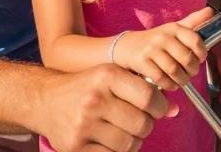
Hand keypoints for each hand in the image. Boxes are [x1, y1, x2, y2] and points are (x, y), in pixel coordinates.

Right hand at [37, 63, 173, 151]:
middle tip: (140, 122)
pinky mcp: (75, 147)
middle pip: (141, 124)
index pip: (148, 96)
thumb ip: (142, 89)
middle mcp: (95, 99)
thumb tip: (175, 111)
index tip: (158, 109)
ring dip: (133, 141)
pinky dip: (116, 151)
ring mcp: (84, 125)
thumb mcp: (112, 78)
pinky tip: (110, 140)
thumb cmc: (87, 87)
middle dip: (147, 126)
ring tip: (125, 131)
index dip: (160, 106)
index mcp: (106, 76)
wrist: (46, 100)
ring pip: (128, 144)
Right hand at [113, 7, 211, 89]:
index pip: (196, 41)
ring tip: (182, 80)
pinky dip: (169, 85)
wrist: (127, 47)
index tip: (200, 59)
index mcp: (175, 28)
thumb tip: (211, 11)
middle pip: (187, 59)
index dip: (202, 54)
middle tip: (190, 73)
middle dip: (192, 71)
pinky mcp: (142, 62)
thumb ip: (194, 22)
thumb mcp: (175, 29)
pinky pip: (161, 79)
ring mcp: (152, 49)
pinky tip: (170, 84)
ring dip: (182, 81)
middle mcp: (164, 36)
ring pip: (175, 71)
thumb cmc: (157, 40)